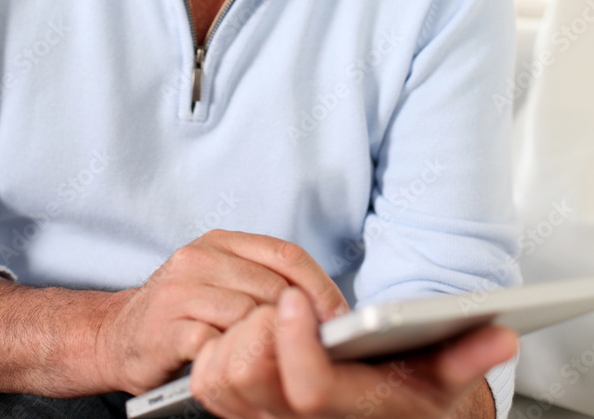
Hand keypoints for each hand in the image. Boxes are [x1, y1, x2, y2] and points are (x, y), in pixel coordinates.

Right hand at [96, 230, 348, 395]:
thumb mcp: (220, 282)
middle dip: (300, 321)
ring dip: (268, 343)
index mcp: (220, 241)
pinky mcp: (168, 327)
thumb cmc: (181, 314)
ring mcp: (181, 291)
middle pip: (273, 287)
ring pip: (250, 316)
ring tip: (276, 359)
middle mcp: (199, 257)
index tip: (339, 316)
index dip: (319, 286)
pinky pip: (220, 345)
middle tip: (317, 347)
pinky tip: (238, 366)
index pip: (285, 253)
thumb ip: (261, 281)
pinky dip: (235, 359)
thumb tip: (324, 307)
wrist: (115, 335)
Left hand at [190, 286, 518, 418]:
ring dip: (234, 335)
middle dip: (258, 328)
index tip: (296, 298)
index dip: (297, 342)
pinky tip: (246, 331)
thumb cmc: (408, 392)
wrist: (379, 413)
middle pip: (247, 378)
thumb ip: (468, 355)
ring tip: (268, 315)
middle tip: (283, 301)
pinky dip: (214, 348)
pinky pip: (205, 379)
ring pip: (217, 378)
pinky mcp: (241, 411)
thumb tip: (501, 335)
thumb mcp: (443, 374)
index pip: (309, 390)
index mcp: (353, 408)